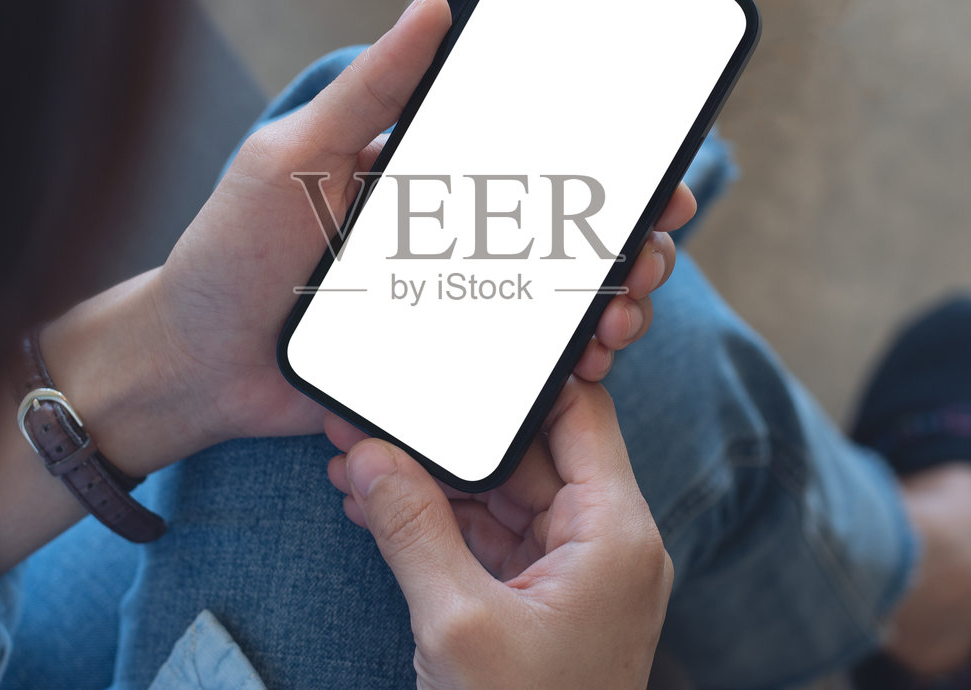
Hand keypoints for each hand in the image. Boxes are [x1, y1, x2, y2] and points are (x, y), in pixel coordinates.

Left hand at [123, 0, 693, 460]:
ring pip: (552, 301)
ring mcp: (446, 304)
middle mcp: (445, 237)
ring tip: (616, 321)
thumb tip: (434, 4)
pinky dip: (559, 366)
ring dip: (605, 305)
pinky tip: (583, 366)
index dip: (603, 164)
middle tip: (650, 256)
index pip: (530, 158)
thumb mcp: (294, 156)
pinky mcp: (438, 365)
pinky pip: (514, 365)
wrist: (191, 367)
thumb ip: (368, 92)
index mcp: (421, 176)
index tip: (661, 174)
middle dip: (626, 244)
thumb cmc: (228, 253)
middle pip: (561, 233)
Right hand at [325, 379, 673, 689]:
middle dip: (451, 436)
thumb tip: (372, 455)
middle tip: (380, 414)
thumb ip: (414, 528)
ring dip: (432, 483)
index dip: (526, 377)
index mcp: (615, 533)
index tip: (468, 348)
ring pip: (501, 498)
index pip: (579, 415)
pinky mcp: (540, 604)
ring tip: (356, 461)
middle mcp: (605, 544)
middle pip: (530, 454)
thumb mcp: (457, 622)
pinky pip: (489, 542)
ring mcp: (573, 576)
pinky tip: (376, 507)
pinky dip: (438, 526)